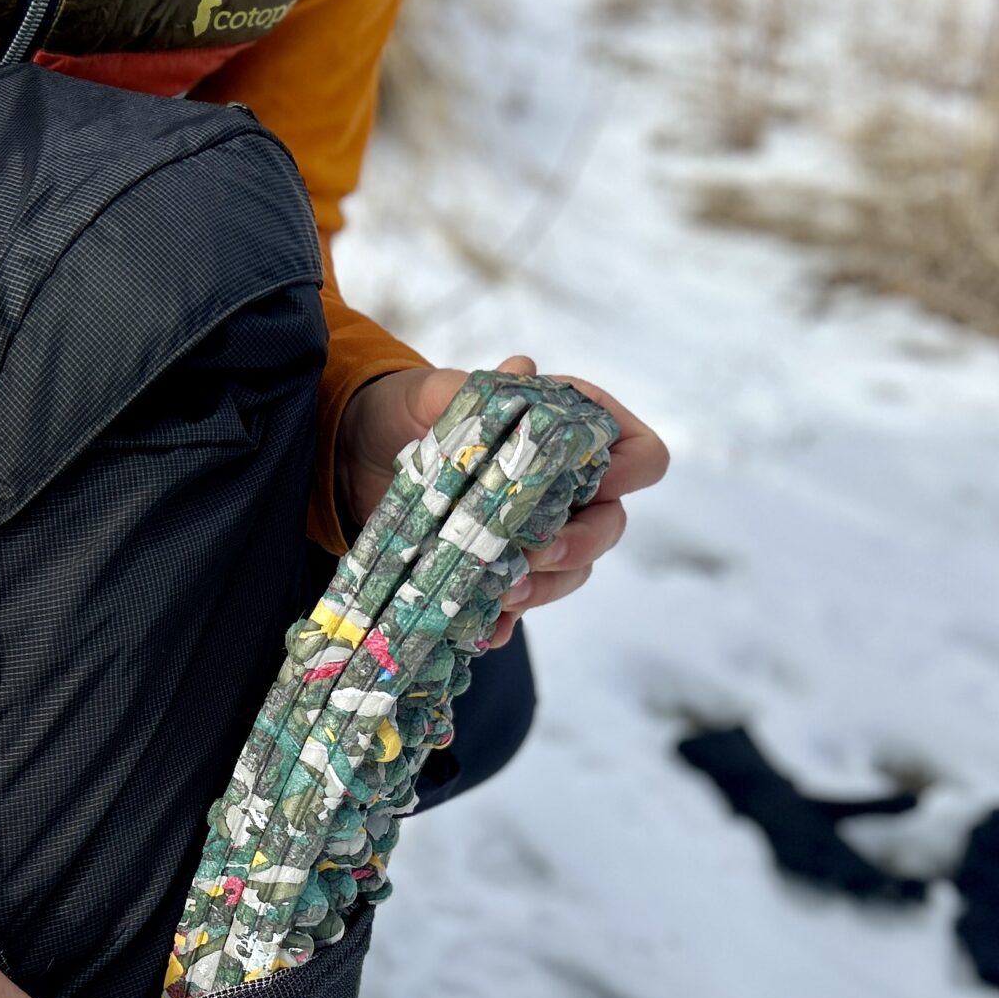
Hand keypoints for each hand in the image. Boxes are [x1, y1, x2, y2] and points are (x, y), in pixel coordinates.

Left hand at [336, 356, 670, 646]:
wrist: (358, 453)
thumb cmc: (408, 410)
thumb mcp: (431, 393)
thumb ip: (475, 387)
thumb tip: (522, 370)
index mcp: (570, 431)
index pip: (640, 455)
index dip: (629, 472)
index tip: (597, 482)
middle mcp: (567, 487)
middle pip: (609, 526)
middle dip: (578, 545)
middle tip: (538, 552)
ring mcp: (537, 533)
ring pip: (571, 573)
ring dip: (543, 588)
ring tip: (506, 591)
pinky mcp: (500, 571)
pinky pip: (519, 606)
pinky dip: (505, 619)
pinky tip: (485, 627)